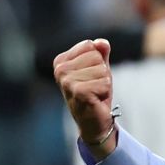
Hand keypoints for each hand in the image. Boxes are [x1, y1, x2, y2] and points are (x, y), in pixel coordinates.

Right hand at [54, 39, 115, 157]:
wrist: (92, 121)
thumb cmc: (95, 92)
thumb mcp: (99, 68)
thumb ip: (101, 52)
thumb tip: (102, 43)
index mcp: (61, 61)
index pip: (90, 45)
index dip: (98, 60)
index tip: (91, 75)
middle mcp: (60, 70)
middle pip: (97, 56)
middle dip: (102, 72)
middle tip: (94, 86)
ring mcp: (67, 81)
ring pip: (102, 69)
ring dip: (103, 83)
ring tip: (94, 93)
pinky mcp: (78, 92)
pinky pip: (104, 82)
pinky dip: (105, 91)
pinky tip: (95, 99)